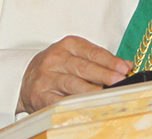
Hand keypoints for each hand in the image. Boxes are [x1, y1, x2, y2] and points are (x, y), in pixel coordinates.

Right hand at [17, 35, 131, 113]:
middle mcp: (56, 58)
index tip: (125, 68)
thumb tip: (126, 67)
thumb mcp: (75, 55)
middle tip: (120, 81)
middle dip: (104, 75)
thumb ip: (99, 60)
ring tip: (107, 95)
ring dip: (91, 91)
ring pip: (72, 84)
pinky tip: (86, 107)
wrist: (25, 76)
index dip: (110, 61)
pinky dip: (73, 105)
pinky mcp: (40, 95)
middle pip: (84, 67)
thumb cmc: (58, 65)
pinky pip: (59, 101)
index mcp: (69, 45)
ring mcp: (47, 77)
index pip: (93, 52)